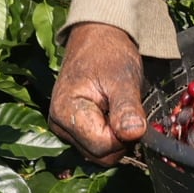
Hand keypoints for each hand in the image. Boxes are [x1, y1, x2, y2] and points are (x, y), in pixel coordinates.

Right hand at [49, 20, 150, 164]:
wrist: (97, 37)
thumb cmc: (109, 54)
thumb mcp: (123, 79)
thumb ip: (127, 108)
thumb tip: (133, 134)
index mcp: (65, 112)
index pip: (102, 146)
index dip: (123, 136)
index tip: (132, 114)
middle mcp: (59, 125)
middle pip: (100, 155)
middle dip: (120, 139)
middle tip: (128, 110)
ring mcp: (64, 129)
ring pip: (99, 153)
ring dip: (116, 137)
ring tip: (119, 108)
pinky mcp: (72, 129)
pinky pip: (96, 145)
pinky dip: (110, 134)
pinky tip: (112, 114)